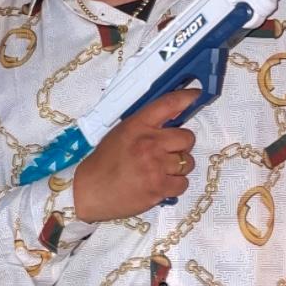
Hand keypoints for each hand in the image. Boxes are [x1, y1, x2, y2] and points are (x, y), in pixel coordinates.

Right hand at [72, 88, 199, 222]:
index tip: (196, 94)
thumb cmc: (102, 164)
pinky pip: (183, 183)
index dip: (186, 97)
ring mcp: (156, 167)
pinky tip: (159, 185)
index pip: (168, 104)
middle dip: (181, 146)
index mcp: (137, 126)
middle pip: (187, 138)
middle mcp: (149, 143)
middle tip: (167, 153)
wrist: (88, 192)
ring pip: (187, 162)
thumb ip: (144, 127)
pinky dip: (174, 185)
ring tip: (159, 172)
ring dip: (177, 168)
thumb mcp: (120, 134)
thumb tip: (169, 123)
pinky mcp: (159, 188)